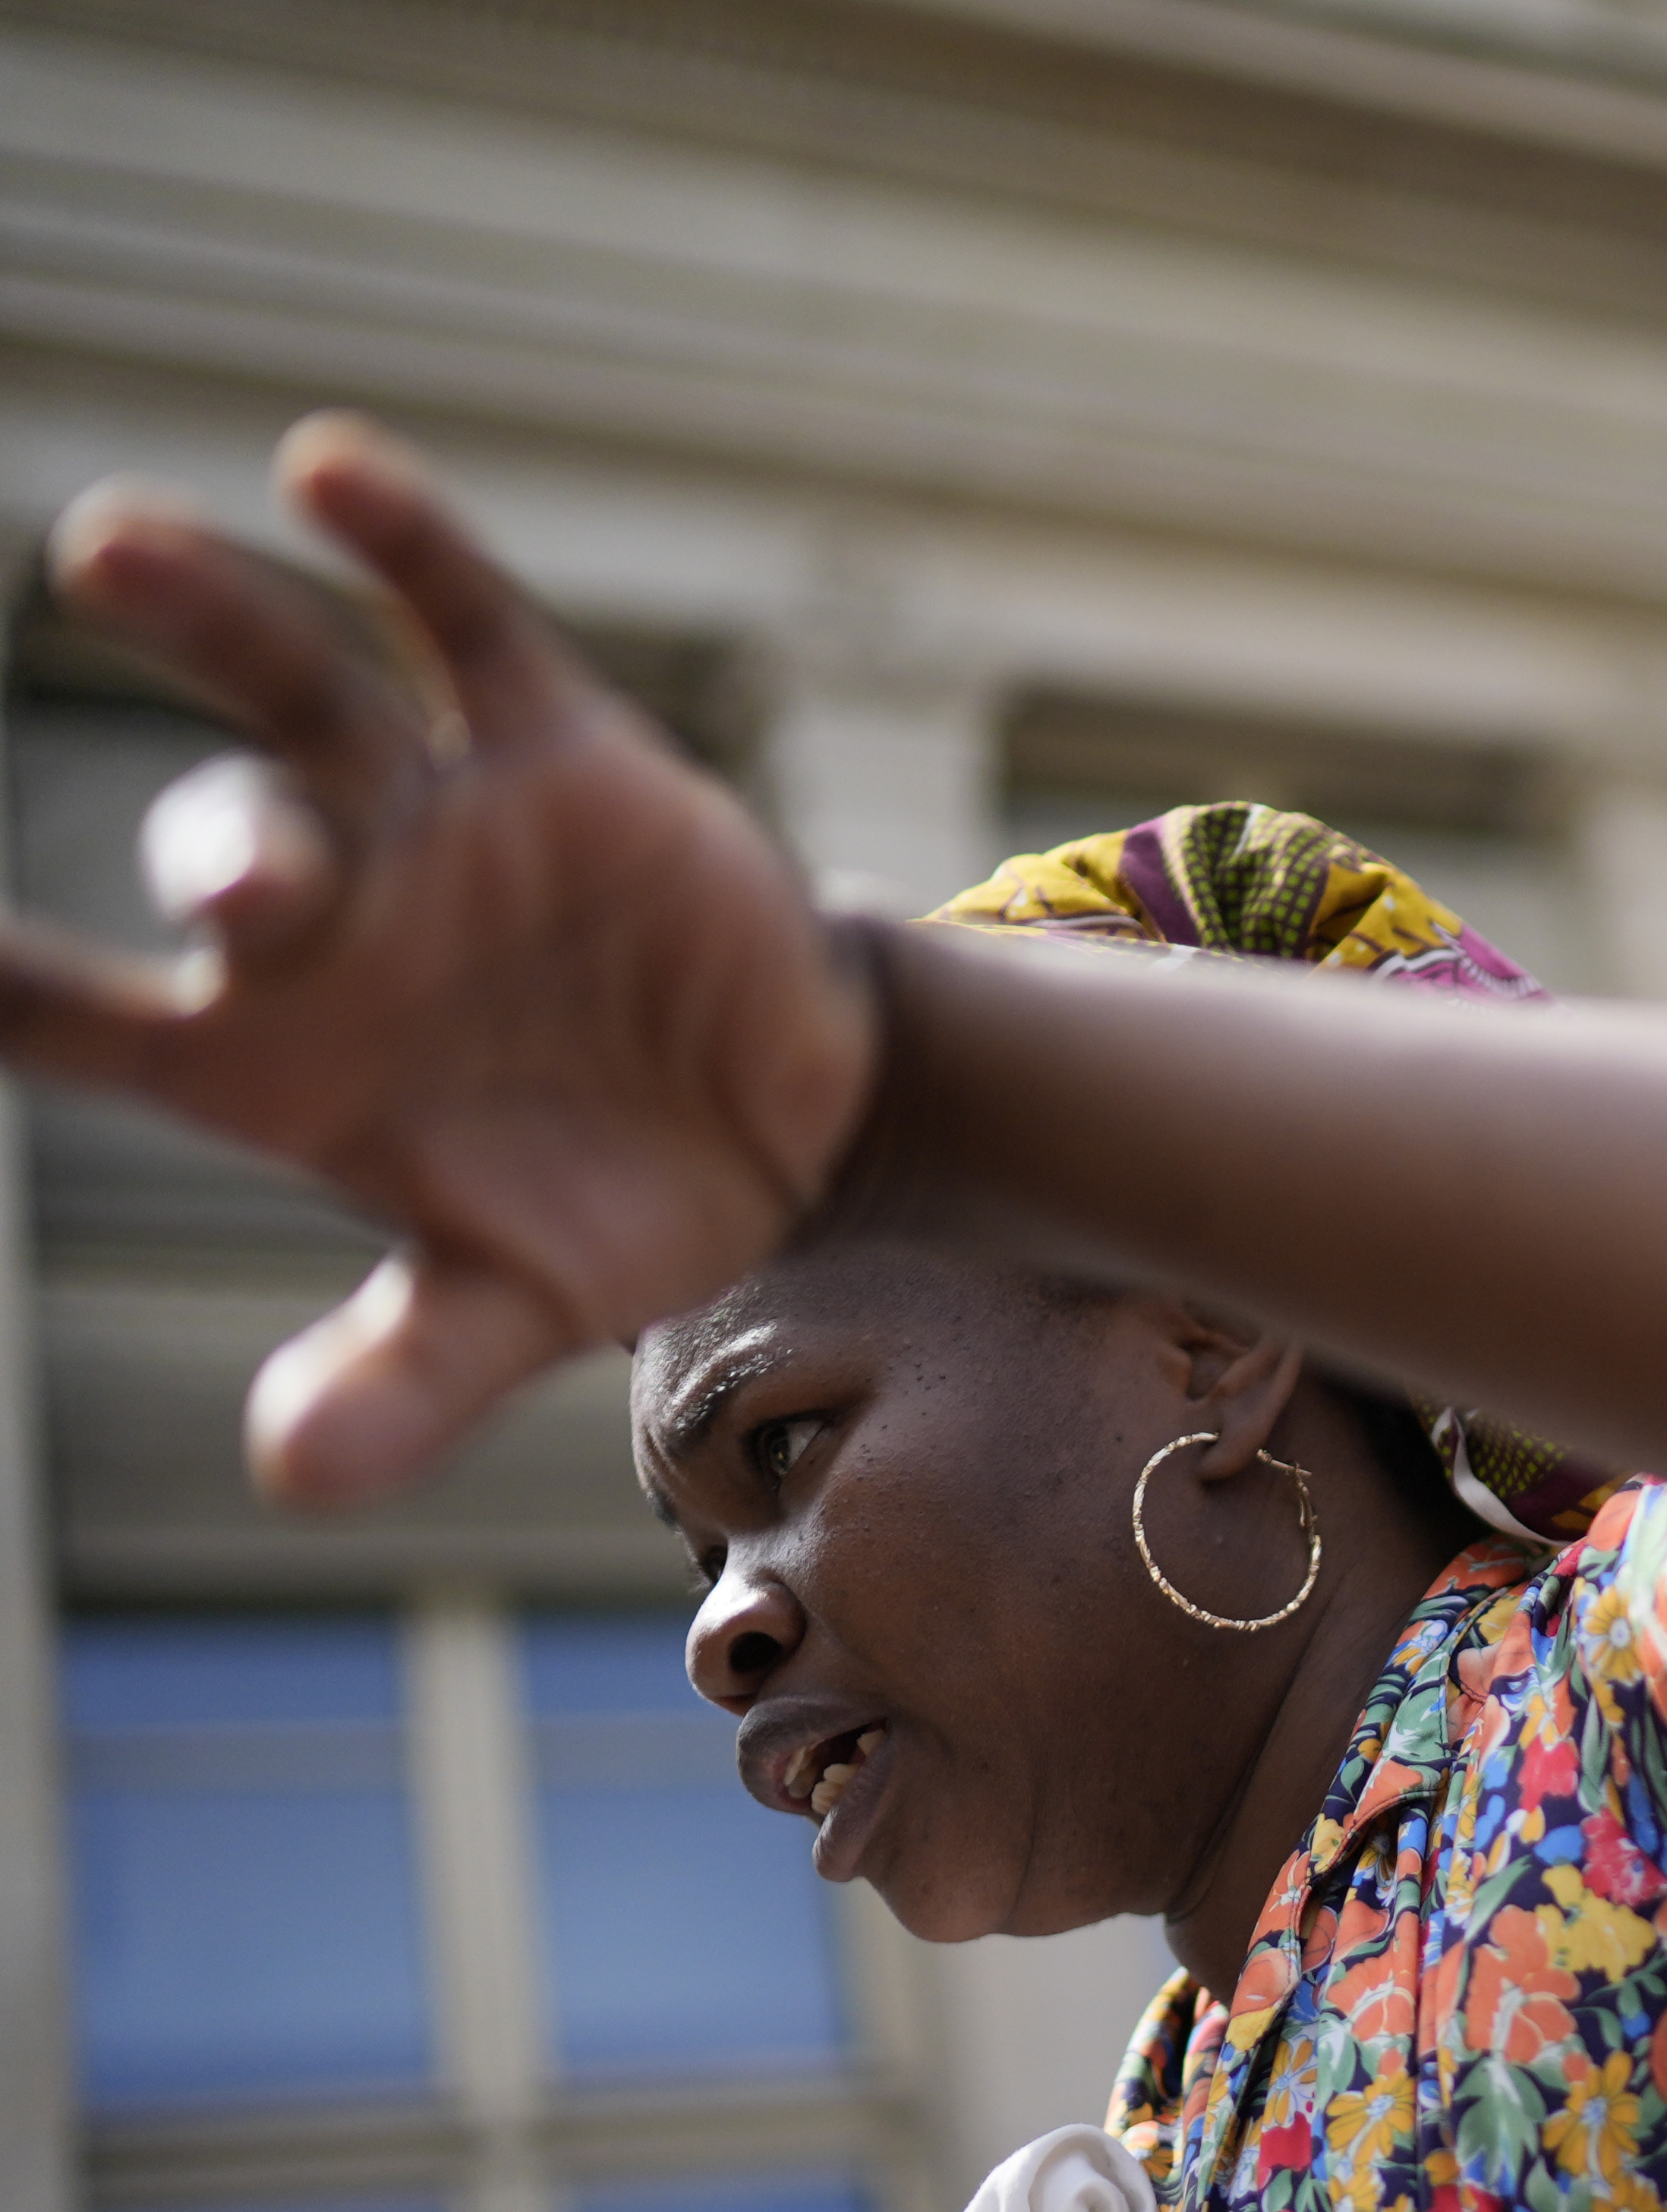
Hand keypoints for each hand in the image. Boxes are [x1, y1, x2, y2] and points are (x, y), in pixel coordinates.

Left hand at [0, 415, 876, 1506]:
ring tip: (110, 550)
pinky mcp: (554, 747)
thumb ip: (404, 1375)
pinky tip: (324, 466)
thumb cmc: (598, 1205)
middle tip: (248, 900)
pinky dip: (401, 541)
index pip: (57, 1010)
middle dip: (224, 853)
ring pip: (299, 702)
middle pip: (224, 845)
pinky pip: (459, 625)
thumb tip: (297, 1477)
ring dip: (214, 622)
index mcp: (260, 1055)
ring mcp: (430, 815)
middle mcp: (321, 914)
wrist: (782, 1118)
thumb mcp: (511, 1306)